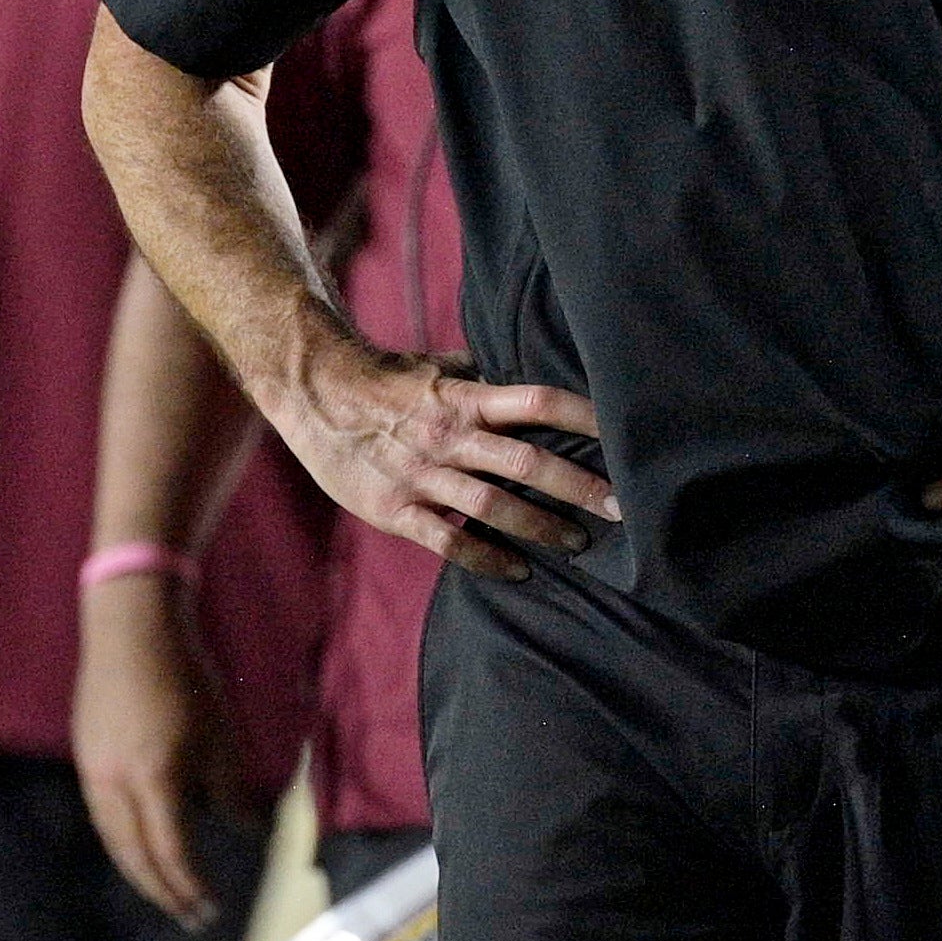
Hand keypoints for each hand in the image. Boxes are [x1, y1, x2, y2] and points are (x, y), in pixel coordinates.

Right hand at [75, 575, 234, 925]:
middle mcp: (114, 786)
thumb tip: (245, 831)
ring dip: (140, 873)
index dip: (191, 886)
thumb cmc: (184, 676)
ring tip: (166, 892)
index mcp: (152, 781)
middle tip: (189, 917)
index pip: (171, 853)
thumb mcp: (219, 735)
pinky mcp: (86, 757)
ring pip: (113, 841)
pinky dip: (124, 843)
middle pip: (134, 858)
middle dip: (163, 892)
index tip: (211, 908)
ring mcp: (92, 772)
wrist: (130, 625)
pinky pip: (103, 817)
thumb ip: (230, 791)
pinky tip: (141, 846)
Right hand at [263, 352, 617, 581]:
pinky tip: (518, 572)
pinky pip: (448, 540)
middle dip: (578, 486)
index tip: (626, 433)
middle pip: (527, 460)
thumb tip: (535, 377)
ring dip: (540, 527)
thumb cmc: (387, 379)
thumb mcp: (438, 369)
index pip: (537, 401)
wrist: (315, 393)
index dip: (583, 416)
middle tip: (623, 509)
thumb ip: (485, 378)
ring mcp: (422, 473)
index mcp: (465, 398)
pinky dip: (486, 558)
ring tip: (578, 544)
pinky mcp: (395, 508)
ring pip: (492, 505)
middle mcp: (449, 434)